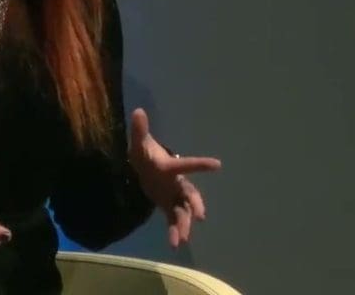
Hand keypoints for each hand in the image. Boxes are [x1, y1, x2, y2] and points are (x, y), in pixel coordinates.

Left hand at [128, 108, 221, 248]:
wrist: (145, 167)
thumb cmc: (145, 152)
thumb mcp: (139, 143)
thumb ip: (139, 129)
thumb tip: (137, 111)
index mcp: (171, 168)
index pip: (186, 165)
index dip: (201, 164)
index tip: (217, 164)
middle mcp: (177, 183)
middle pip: (189, 194)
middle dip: (194, 204)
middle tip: (200, 215)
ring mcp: (174, 196)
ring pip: (183, 211)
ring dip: (184, 224)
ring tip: (182, 239)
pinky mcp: (168, 205)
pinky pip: (173, 220)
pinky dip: (174, 231)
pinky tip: (175, 244)